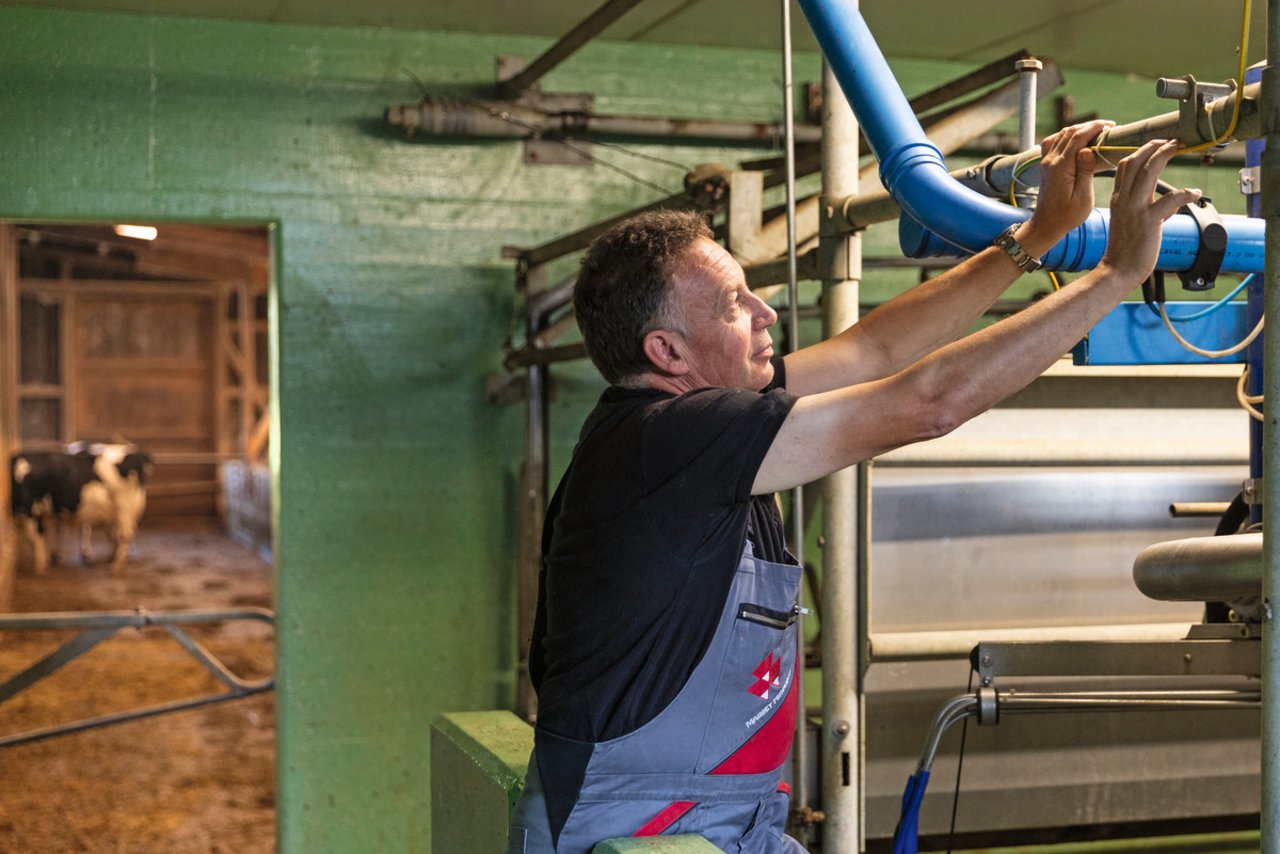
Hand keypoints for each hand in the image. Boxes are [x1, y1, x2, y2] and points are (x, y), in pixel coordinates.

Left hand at [1017, 120, 1112, 254]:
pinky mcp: (1045, 166)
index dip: (1095, 127)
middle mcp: (1050, 161)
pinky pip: (1053, 142)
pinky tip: (1077, 141)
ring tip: (1096, 133)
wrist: (1046, 225)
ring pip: (1060, 135)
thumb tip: (1087, 149)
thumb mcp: (1083, 197)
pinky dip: (1066, 136)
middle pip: (1069, 132)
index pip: (1078, 137)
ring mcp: (1045, 162)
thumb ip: (1085, 171)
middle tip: (1108, 128)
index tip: (1112, 126)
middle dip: (1090, 126)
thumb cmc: (1067, 216)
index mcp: (1061, 167)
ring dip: (1078, 130)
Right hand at [1099, 139, 1201, 280]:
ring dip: (1165, 155)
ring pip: (1149, 171)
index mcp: (1118, 199)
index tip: (1156, 145)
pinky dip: (1186, 193)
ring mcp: (1135, 209)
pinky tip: (1196, 192)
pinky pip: (1171, 199)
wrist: (1117, 270)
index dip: (1141, 151)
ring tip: (1179, 148)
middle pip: (1135, 161)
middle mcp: (1124, 199)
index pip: (1124, 166)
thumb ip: (1145, 209)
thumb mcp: (1128, 223)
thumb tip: (1167, 205)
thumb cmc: (1123, 250)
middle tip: (1171, 141)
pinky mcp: (1149, 221)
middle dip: (1154, 146)